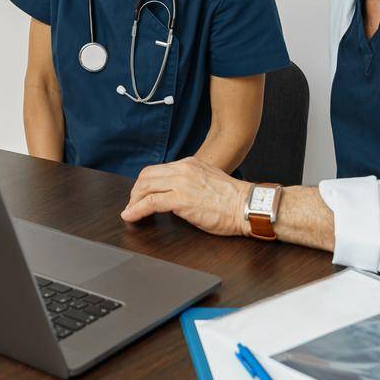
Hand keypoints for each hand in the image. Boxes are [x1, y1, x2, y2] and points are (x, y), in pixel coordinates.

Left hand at [120, 157, 248, 236]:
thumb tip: (177, 194)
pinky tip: (131, 216)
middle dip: (136, 191)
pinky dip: (136, 209)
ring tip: (130, 211)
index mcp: (190, 164)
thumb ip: (192, 182)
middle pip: (147, 175)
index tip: (141, 194)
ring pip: (145, 186)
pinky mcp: (180, 199)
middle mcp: (183, 169)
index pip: (158, 169)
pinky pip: (150, 202)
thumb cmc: (234, 200)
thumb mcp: (209, 180)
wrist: (248, 206)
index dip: (145, 183)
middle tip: (132, 204)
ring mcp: (181, 183)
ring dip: (133, 200)